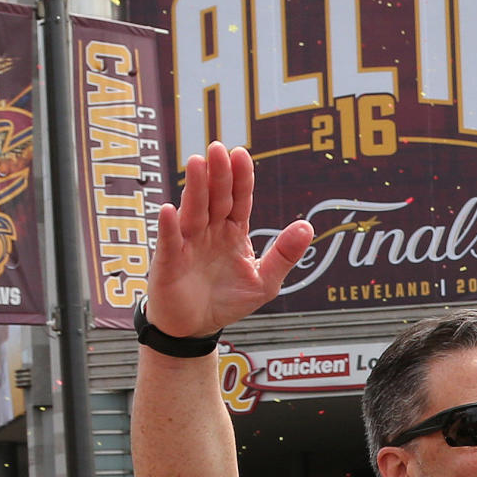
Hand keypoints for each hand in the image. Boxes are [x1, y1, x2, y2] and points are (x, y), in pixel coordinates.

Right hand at [146, 143, 314, 339]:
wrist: (196, 328)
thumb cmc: (227, 301)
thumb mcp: (264, 281)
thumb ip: (284, 255)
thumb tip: (308, 227)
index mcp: (232, 231)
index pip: (239, 198)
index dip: (241, 177)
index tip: (241, 154)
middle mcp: (209, 230)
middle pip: (214, 197)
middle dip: (217, 174)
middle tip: (218, 149)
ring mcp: (187, 243)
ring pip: (192, 211)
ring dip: (194, 188)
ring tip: (197, 164)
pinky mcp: (169, 261)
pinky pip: (168, 241)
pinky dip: (168, 226)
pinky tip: (170, 210)